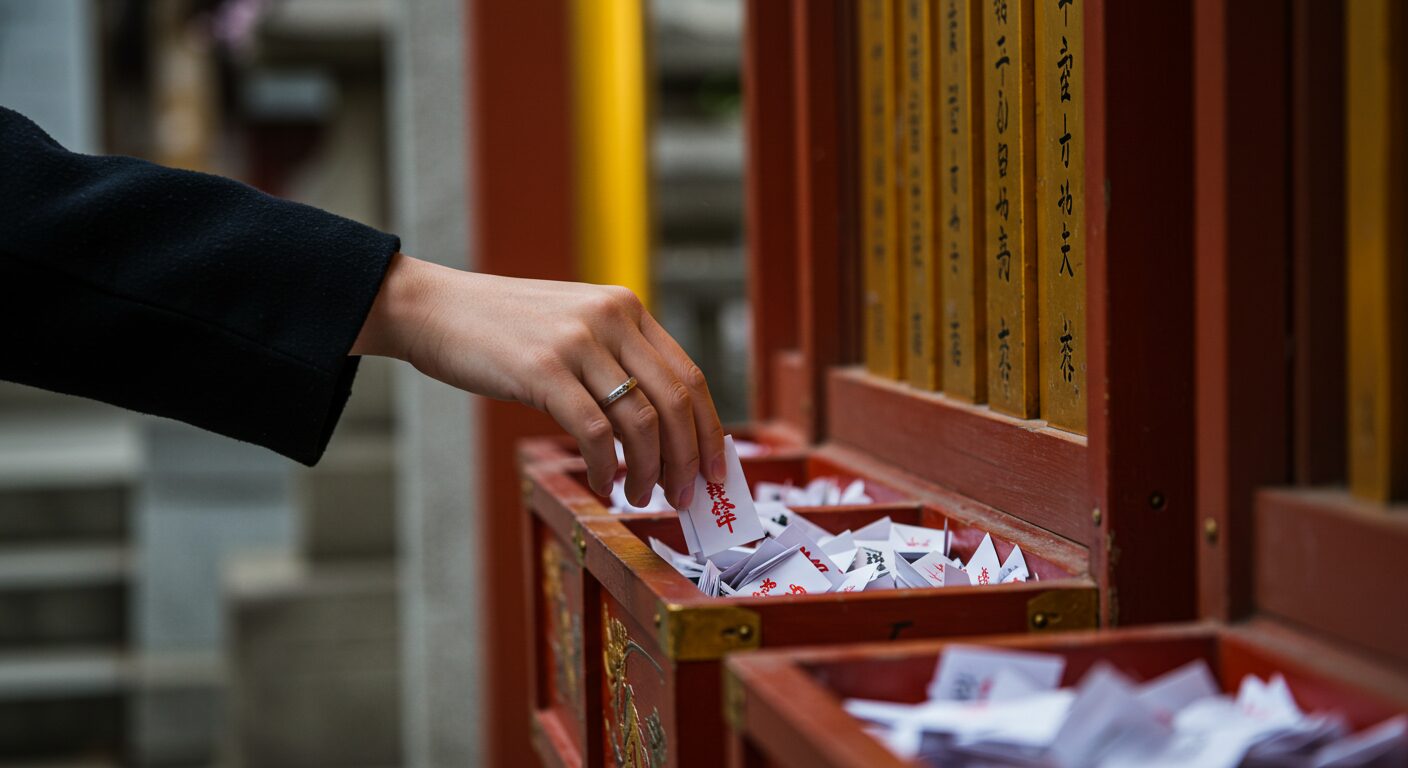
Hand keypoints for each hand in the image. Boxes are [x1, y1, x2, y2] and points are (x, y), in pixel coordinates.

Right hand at [352, 253, 727, 506]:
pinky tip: (601, 482)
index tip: (715, 469)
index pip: (689, 376)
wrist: (433, 308)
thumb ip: (615, 362)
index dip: (709, 430)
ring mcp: (577, 342)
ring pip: (640, 421)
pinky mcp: (543, 369)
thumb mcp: (572, 328)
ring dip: (649, 471)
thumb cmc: (502, 330)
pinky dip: (604, 467)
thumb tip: (658, 431)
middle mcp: (611, 319)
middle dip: (688, 459)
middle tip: (686, 495)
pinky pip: (594, 432)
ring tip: (641, 496)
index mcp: (626, 309)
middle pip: (675, 402)